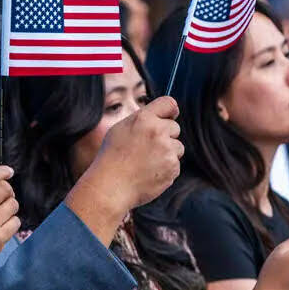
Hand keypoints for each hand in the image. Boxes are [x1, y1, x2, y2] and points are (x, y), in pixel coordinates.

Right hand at [0, 166, 20, 278]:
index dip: (2, 172)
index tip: (9, 172)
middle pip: (5, 189)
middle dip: (8, 193)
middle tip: (4, 200)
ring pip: (13, 205)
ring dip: (10, 209)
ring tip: (1, 217)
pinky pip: (15, 222)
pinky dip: (12, 224)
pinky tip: (2, 229)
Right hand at [86, 96, 182, 211]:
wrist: (110, 186)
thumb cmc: (111, 158)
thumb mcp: (120, 129)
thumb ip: (142, 120)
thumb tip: (159, 118)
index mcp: (144, 119)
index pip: (169, 103)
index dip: (171, 110)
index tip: (170, 116)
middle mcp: (158, 132)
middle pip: (175, 128)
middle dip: (166, 136)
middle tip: (147, 148)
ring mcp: (167, 151)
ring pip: (177, 147)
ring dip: (167, 153)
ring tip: (146, 162)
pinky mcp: (172, 168)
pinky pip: (175, 165)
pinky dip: (165, 169)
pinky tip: (148, 173)